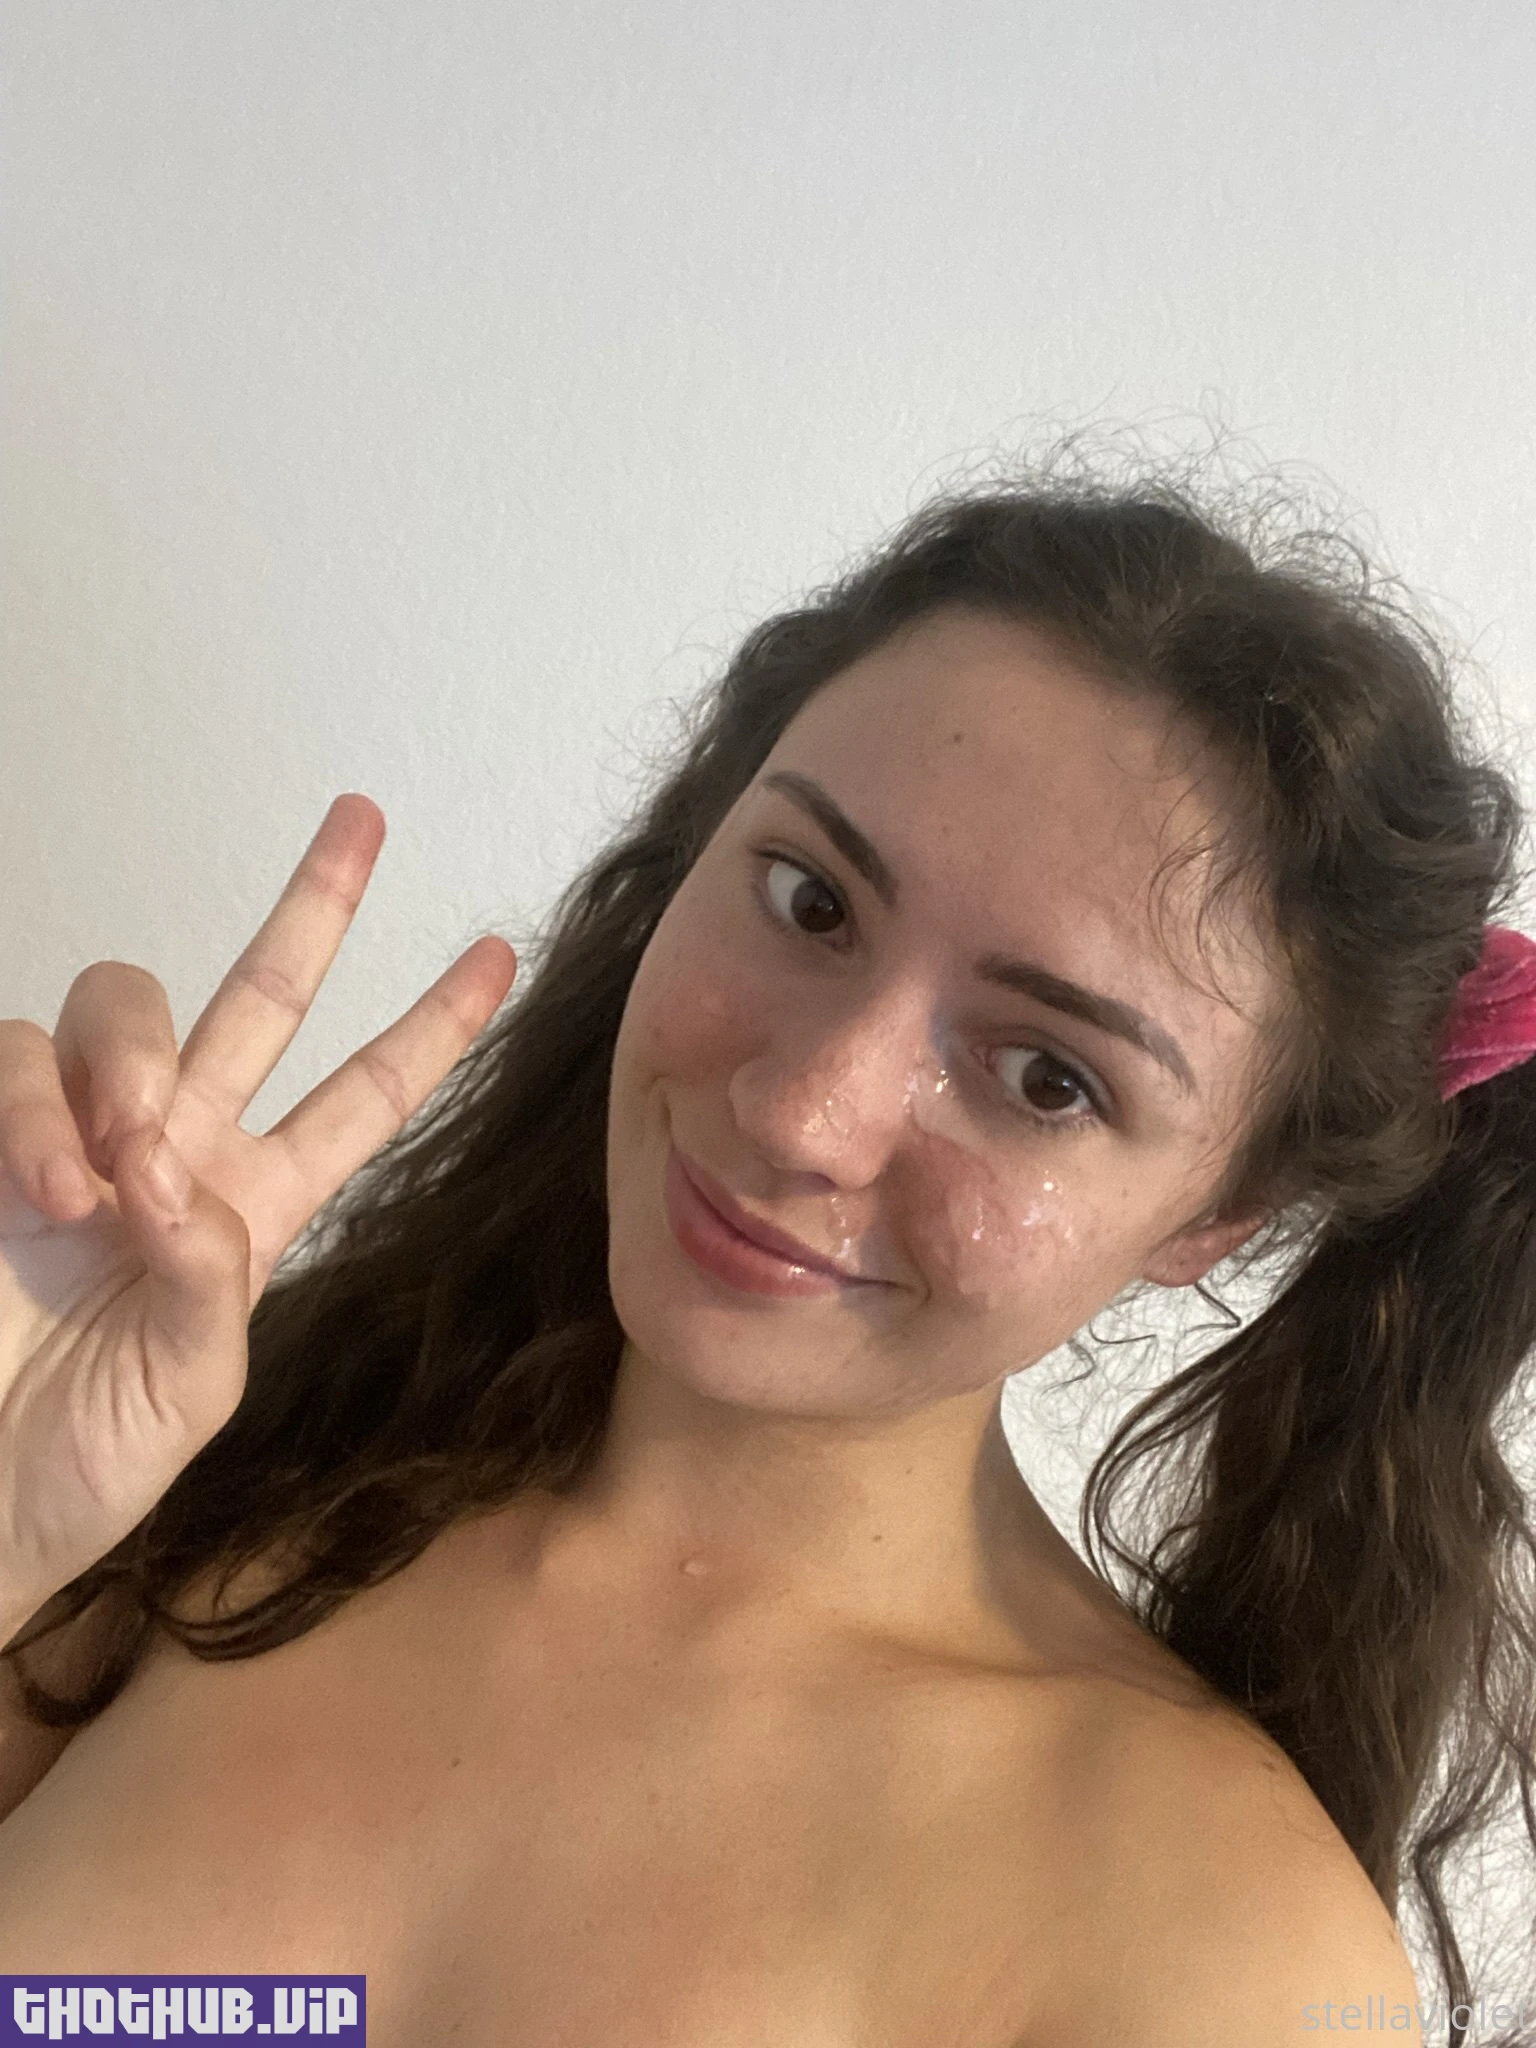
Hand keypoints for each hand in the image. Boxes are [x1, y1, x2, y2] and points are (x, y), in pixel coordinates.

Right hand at [0, 795, 516, 1626]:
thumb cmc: (88, 1464)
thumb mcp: (191, 1391)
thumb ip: (211, 1285)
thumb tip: (179, 1180)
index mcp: (256, 1208)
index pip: (363, 1096)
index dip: (429, 1028)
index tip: (498, 954)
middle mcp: (178, 1152)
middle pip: (259, 997)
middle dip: (313, 906)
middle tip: (364, 819)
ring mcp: (84, 1137)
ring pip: (127, 1004)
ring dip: (132, 1064)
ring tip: (113, 1172)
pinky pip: (20, 1055)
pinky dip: (39, 1111)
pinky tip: (51, 1188)